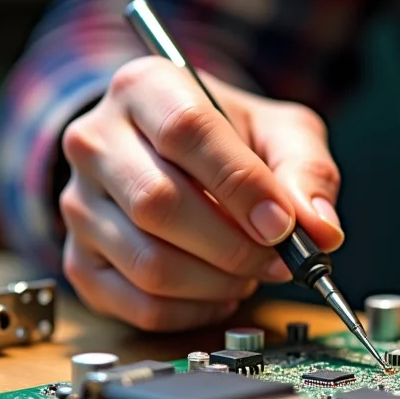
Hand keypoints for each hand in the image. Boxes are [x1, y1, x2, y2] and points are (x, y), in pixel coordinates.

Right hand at [60, 57, 342, 330]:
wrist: (165, 152)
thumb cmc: (226, 137)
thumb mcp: (278, 130)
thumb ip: (307, 170)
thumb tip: (320, 229)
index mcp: (143, 88)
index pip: (185, 131)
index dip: (239, 185)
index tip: (282, 223)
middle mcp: (95, 141)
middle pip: (158, 203)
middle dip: (233, 244)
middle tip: (278, 258)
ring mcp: (78, 205)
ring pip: (149, 263)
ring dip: (218, 281)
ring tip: (251, 270)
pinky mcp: (79, 261)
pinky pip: (139, 304)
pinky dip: (195, 310)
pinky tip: (220, 289)